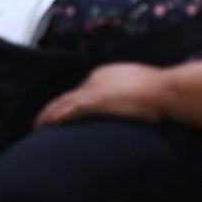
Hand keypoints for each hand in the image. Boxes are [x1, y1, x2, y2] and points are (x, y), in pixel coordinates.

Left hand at [36, 63, 164, 127]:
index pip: (81, 92)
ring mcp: (93, 91)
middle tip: (41, 121)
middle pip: (67, 96)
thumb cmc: (158, 89)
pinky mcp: (94, 102)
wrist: (164, 90)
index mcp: (103, 75)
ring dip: (48, 115)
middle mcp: (93, 81)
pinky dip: (57, 117)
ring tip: (38, 126)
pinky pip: (70, 110)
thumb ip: (127, 91)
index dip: (70, 104)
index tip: (62, 114)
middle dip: (53, 108)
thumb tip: (126, 100)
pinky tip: (48, 125)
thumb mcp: (138, 86)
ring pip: (63, 103)